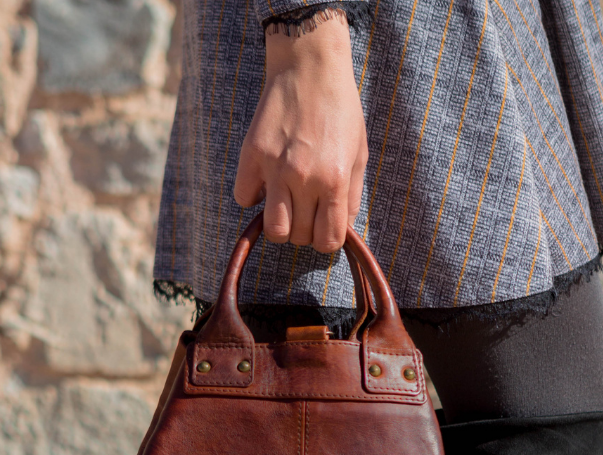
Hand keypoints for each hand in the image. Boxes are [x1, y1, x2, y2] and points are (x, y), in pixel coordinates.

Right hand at [233, 16, 367, 253]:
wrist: (309, 67)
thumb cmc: (340, 110)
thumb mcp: (359, 154)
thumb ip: (350, 196)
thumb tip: (341, 230)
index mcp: (334, 180)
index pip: (328, 240)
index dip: (326, 240)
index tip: (323, 228)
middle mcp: (303, 179)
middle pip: (298, 237)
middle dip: (304, 230)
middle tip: (306, 209)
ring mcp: (274, 168)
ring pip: (272, 229)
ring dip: (279, 224)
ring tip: (284, 205)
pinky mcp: (251, 155)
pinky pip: (244, 198)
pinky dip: (253, 196)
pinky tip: (264, 181)